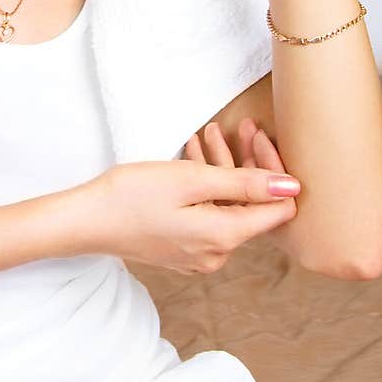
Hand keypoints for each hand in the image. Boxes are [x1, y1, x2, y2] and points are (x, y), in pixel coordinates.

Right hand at [79, 154, 300, 274]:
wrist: (86, 221)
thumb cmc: (134, 195)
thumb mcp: (191, 180)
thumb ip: (245, 185)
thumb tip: (294, 189)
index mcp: (225, 237)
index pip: (278, 209)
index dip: (275, 171)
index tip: (257, 137)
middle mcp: (217, 254)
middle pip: (251, 206)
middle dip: (246, 163)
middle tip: (235, 126)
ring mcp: (198, 255)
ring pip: (227, 207)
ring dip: (222, 170)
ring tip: (207, 134)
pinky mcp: (181, 250)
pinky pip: (208, 216)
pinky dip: (205, 187)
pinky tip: (192, 158)